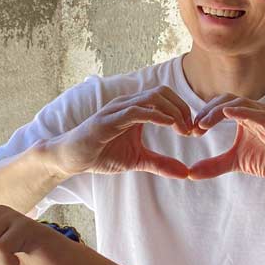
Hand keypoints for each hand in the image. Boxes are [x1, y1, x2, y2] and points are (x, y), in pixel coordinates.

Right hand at [46, 86, 192, 179]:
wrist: (72, 158)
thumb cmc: (101, 154)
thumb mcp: (137, 160)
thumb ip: (160, 163)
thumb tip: (185, 172)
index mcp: (136, 109)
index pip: (166, 97)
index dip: (183, 110)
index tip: (193, 131)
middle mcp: (127, 104)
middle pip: (163, 92)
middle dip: (182, 109)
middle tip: (191, 130)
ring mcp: (117, 109)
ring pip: (152, 97)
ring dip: (172, 111)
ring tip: (182, 129)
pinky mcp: (108, 119)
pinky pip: (136, 111)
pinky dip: (155, 116)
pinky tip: (167, 125)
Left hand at [187, 95, 264, 188]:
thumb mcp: (236, 162)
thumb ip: (214, 165)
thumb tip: (190, 173)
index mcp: (247, 115)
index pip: (221, 105)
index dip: (205, 114)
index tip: (192, 130)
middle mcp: (257, 111)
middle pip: (227, 99)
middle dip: (208, 111)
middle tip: (194, 126)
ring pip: (240, 102)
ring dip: (219, 110)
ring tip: (203, 124)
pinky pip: (258, 114)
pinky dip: (242, 111)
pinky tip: (227, 113)